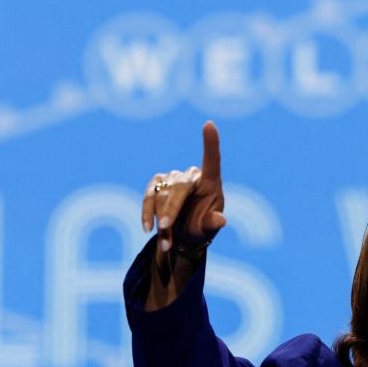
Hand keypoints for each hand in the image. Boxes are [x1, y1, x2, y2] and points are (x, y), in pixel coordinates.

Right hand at [142, 121, 226, 254]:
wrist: (183, 235)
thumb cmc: (201, 227)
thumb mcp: (209, 229)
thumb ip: (213, 223)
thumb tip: (221, 220)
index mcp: (211, 182)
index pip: (212, 159)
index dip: (210, 142)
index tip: (209, 124)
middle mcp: (192, 176)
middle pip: (180, 187)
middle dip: (172, 209)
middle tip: (166, 228)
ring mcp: (173, 178)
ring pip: (162, 195)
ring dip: (160, 220)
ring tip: (166, 242)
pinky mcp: (157, 183)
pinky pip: (149, 196)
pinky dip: (146, 213)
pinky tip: (147, 228)